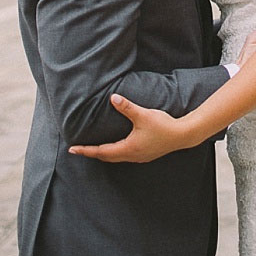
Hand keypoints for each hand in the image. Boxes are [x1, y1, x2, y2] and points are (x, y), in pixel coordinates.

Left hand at [69, 95, 187, 163]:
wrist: (182, 135)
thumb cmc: (163, 126)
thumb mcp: (142, 115)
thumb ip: (127, 107)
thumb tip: (112, 98)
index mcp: (127, 148)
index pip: (101, 151)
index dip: (86, 150)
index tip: (73, 149)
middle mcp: (131, 156)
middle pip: (106, 157)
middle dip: (92, 153)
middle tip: (78, 150)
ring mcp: (139, 157)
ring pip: (116, 158)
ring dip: (103, 154)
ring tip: (94, 149)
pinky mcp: (145, 154)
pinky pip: (124, 156)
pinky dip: (115, 153)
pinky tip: (117, 147)